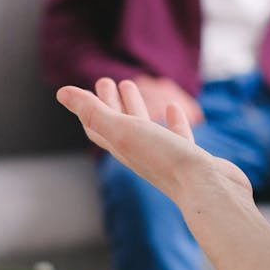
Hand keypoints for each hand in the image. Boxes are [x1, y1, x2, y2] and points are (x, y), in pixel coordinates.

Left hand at [57, 78, 249, 205]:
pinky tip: (173, 107)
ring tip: (132, 86)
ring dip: (136, 108)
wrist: (208, 188)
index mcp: (121, 149)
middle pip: (118, 126)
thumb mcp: (124, 130)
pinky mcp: (190, 158)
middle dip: (109, 103)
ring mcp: (166, 157)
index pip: (96, 127)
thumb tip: (61, 92)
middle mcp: (141, 154)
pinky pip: (176, 135)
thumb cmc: (164, 159)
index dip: (87, 107)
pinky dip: (172, 120)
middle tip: (106, 81)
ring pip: (145, 128)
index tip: (83, 89)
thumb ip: (94, 112)